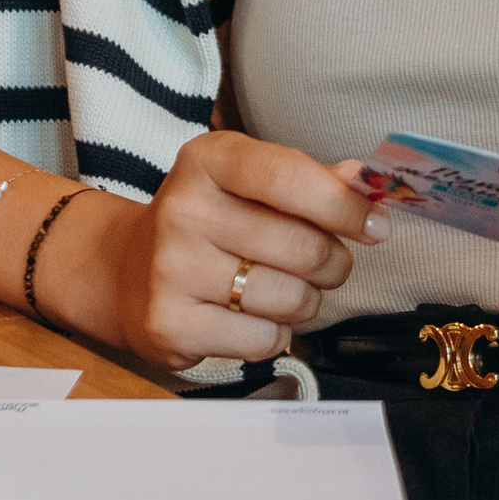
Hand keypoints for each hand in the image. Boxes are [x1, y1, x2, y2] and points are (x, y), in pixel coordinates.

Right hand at [43, 133, 381, 369]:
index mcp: (207, 161)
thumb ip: (310, 180)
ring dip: (306, 301)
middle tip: (325, 264)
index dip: (344, 206)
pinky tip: (252, 315)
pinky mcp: (170, 325)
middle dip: (333, 263)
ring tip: (285, 289)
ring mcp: (171, 270)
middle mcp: (183, 210)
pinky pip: (263, 339)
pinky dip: (275, 333)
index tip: (374, 225)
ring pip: (290, 299)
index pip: (290, 178)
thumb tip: (366, 182)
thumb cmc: (208, 222)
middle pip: (303, 248)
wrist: (124, 271)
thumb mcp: (248, 182)